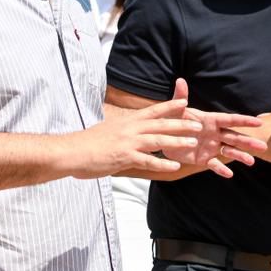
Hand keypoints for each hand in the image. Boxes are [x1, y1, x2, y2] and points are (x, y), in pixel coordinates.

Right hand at [78, 98, 204, 177]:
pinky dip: (162, 164)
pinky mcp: (124, 157)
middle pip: (161, 124)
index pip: (153, 111)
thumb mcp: (108, 129)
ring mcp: (128, 142)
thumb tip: (130, 130)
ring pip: (158, 140)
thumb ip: (123, 130)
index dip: (170, 106)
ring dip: (177, 141)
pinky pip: (148, 161)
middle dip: (182, 124)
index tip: (185, 103)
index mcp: (127, 121)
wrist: (71, 152)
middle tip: (199, 124)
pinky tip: (174, 167)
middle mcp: (130, 128)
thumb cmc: (88, 143)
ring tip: (193, 143)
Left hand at [160, 79, 266, 177]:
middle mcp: (215, 134)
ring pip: (229, 151)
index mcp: (211, 120)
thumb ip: (180, 97)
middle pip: (234, 137)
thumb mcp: (175, 110)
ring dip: (240, 155)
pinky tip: (229, 174)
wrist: (164, 138)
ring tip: (251, 161)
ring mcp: (212, 147)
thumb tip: (180, 80)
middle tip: (263, 146)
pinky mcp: (204, 159)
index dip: (244, 121)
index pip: (230, 120)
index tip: (258, 122)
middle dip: (248, 141)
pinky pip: (214, 164)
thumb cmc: (172, 120)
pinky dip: (221, 169)